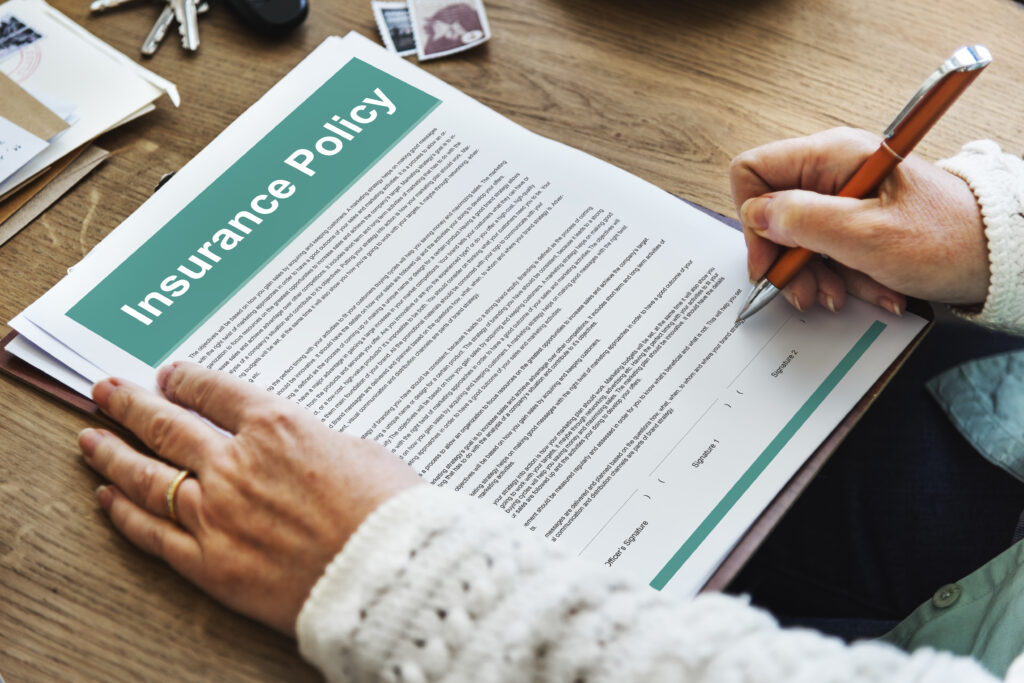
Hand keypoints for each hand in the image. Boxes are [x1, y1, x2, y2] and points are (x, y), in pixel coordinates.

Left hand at [78, 361, 420, 634]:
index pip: (214, 391)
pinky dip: (125, 514)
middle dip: (131, 404)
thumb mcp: (361, 450)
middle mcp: (235, 463)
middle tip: (106, 391)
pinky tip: (108, 499)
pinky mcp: (210, 563)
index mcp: (276, 426)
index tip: (170, 376)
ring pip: (147, 476)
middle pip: (167, 425)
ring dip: (113, 453)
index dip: (186, 380)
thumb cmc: (388, 510)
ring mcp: (216, 514)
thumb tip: (296, 447)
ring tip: (90, 440)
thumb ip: (314, 442)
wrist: (387, 572)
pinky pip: (154, 533)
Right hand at [730, 127, 988, 313]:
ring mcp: (845, 196)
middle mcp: (833, 170)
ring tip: (846, 295)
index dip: (753, 219)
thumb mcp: (867, 235)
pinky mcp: (858, 219)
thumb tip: (757, 215)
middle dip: (789, 260)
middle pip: (775, 213)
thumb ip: (803, 221)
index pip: (754, 172)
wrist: (1000, 256)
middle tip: (808, 292)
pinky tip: (871, 290)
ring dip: (819, 275)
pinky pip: (829, 250)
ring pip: (800, 239)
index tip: (770, 260)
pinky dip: (844, 276)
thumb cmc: (948, 239)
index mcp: (832, 156)